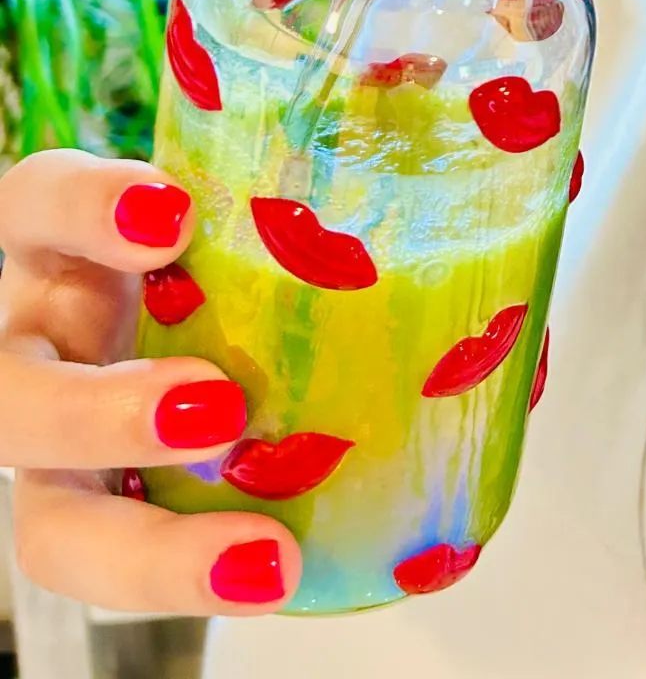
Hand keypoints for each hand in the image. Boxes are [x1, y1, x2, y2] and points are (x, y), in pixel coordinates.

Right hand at [0, 150, 300, 612]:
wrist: (198, 330)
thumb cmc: (230, 251)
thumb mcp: (252, 214)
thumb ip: (335, 198)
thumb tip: (476, 185)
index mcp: (64, 245)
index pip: (39, 203)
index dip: (88, 208)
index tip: (174, 215)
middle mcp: (39, 345)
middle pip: (9, 389)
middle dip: (97, 409)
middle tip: (218, 406)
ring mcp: (56, 448)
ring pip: (48, 520)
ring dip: (147, 544)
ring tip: (263, 548)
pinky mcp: (92, 518)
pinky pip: (115, 574)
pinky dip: (187, 584)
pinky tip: (277, 573)